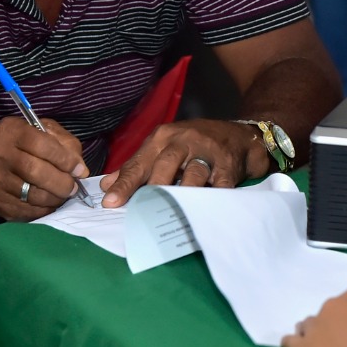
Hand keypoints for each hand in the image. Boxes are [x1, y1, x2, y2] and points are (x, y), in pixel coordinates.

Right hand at [0, 117, 88, 220]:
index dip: (66, 159)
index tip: (79, 170)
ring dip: (55, 198)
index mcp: (11, 131)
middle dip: (62, 183)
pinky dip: (43, 209)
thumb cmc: (17, 148)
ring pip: (33, 195)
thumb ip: (63, 142)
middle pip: (37, 172)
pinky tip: (48, 204)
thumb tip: (80, 168)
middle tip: (72, 188)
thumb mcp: (38, 132)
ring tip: (63, 195)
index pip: (43, 145)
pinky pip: (27, 210)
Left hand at [99, 119, 267, 205]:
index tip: (110, 203)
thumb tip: (107, 186)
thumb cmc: (196, 144)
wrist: (240, 135)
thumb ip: (137, 166)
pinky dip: (213, 197)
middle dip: (152, 186)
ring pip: (193, 173)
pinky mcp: (229, 164)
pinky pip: (220, 184)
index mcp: (163, 138)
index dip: (125, 184)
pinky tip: (204, 211)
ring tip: (171, 211)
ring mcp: (209, 152)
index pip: (140, 162)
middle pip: (165, 163)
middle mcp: (184, 141)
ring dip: (182, 192)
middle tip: (141, 208)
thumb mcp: (165, 147)